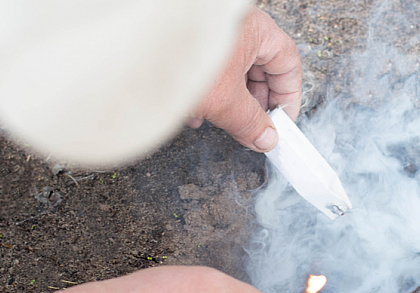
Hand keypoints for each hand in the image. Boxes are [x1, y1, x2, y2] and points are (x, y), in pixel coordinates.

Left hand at [188, 7, 301, 152]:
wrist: (131, 50)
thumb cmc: (182, 58)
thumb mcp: (225, 100)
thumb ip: (250, 123)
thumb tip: (265, 139)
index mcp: (256, 29)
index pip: (287, 62)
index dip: (288, 96)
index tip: (282, 122)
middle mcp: (236, 26)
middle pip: (260, 67)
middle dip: (257, 102)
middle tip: (255, 127)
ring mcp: (211, 34)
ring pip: (233, 69)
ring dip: (231, 101)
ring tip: (223, 122)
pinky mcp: (188, 46)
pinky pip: (209, 69)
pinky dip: (208, 92)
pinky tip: (195, 113)